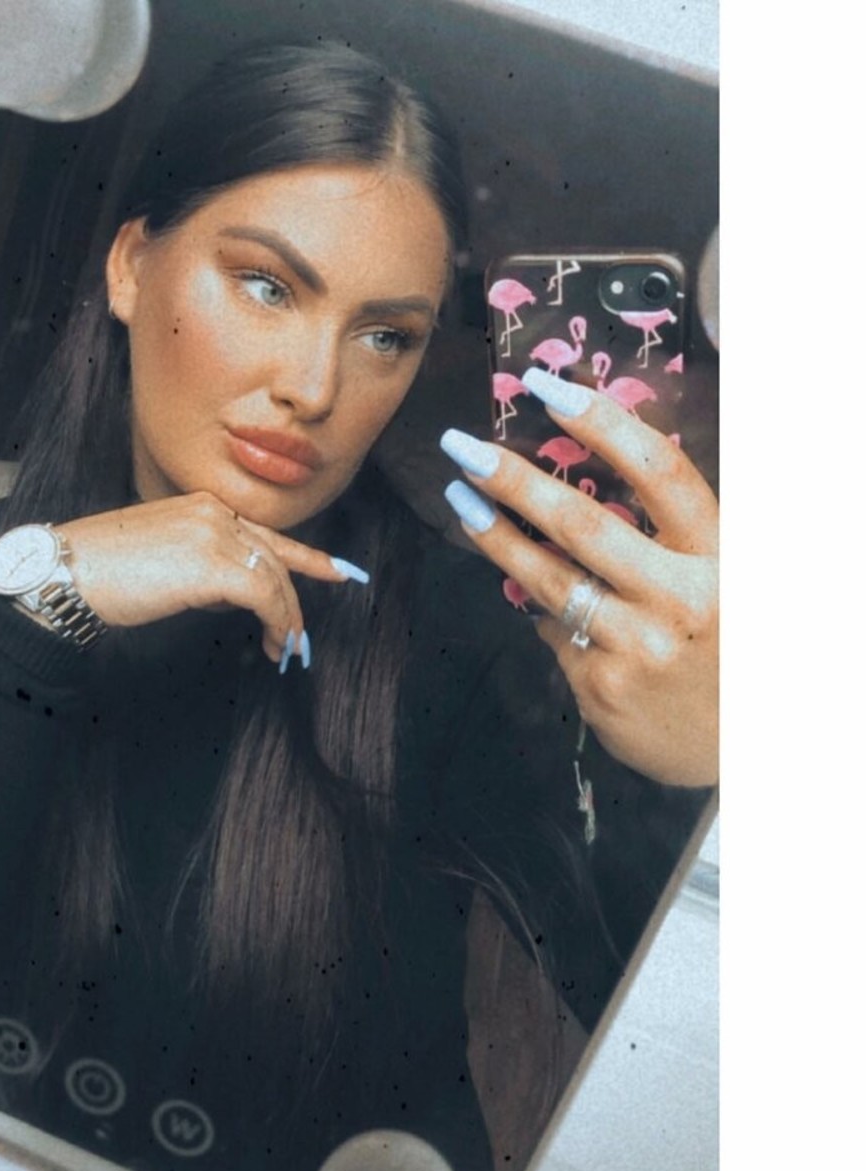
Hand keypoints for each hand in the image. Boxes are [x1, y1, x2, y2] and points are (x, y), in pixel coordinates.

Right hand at [58, 491, 366, 665]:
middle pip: (274, 559)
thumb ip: (199, 564)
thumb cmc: (102, 572)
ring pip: (274, 579)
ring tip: (285, 650)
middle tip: (299, 639)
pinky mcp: (213, 564)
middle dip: (293, 602)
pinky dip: (277, 624)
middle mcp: (214, 512)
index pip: (264, 533)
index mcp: (202, 506)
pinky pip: (265, 597)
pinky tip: (274, 645)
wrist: (67, 573)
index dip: (305, 556)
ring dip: (285, 620)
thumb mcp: (160, 556)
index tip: (337, 571)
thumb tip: (226, 594)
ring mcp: (214, 534)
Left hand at [439, 372, 716, 786]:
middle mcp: (681, 599)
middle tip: (462, 447)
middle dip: (514, 479)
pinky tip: (533, 595)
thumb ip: (674, 534)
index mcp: (722, 557)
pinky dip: (544, 609)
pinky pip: (556, 632)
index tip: (547, 388)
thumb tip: (588, 478)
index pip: (660, 472)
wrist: (743, 748)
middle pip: (583, 523)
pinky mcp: (601, 688)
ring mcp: (637, 648)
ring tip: (462, 500)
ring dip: (496, 535)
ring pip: (549, 580)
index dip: (601, 422)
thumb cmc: (729, 643)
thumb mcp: (727, 576)